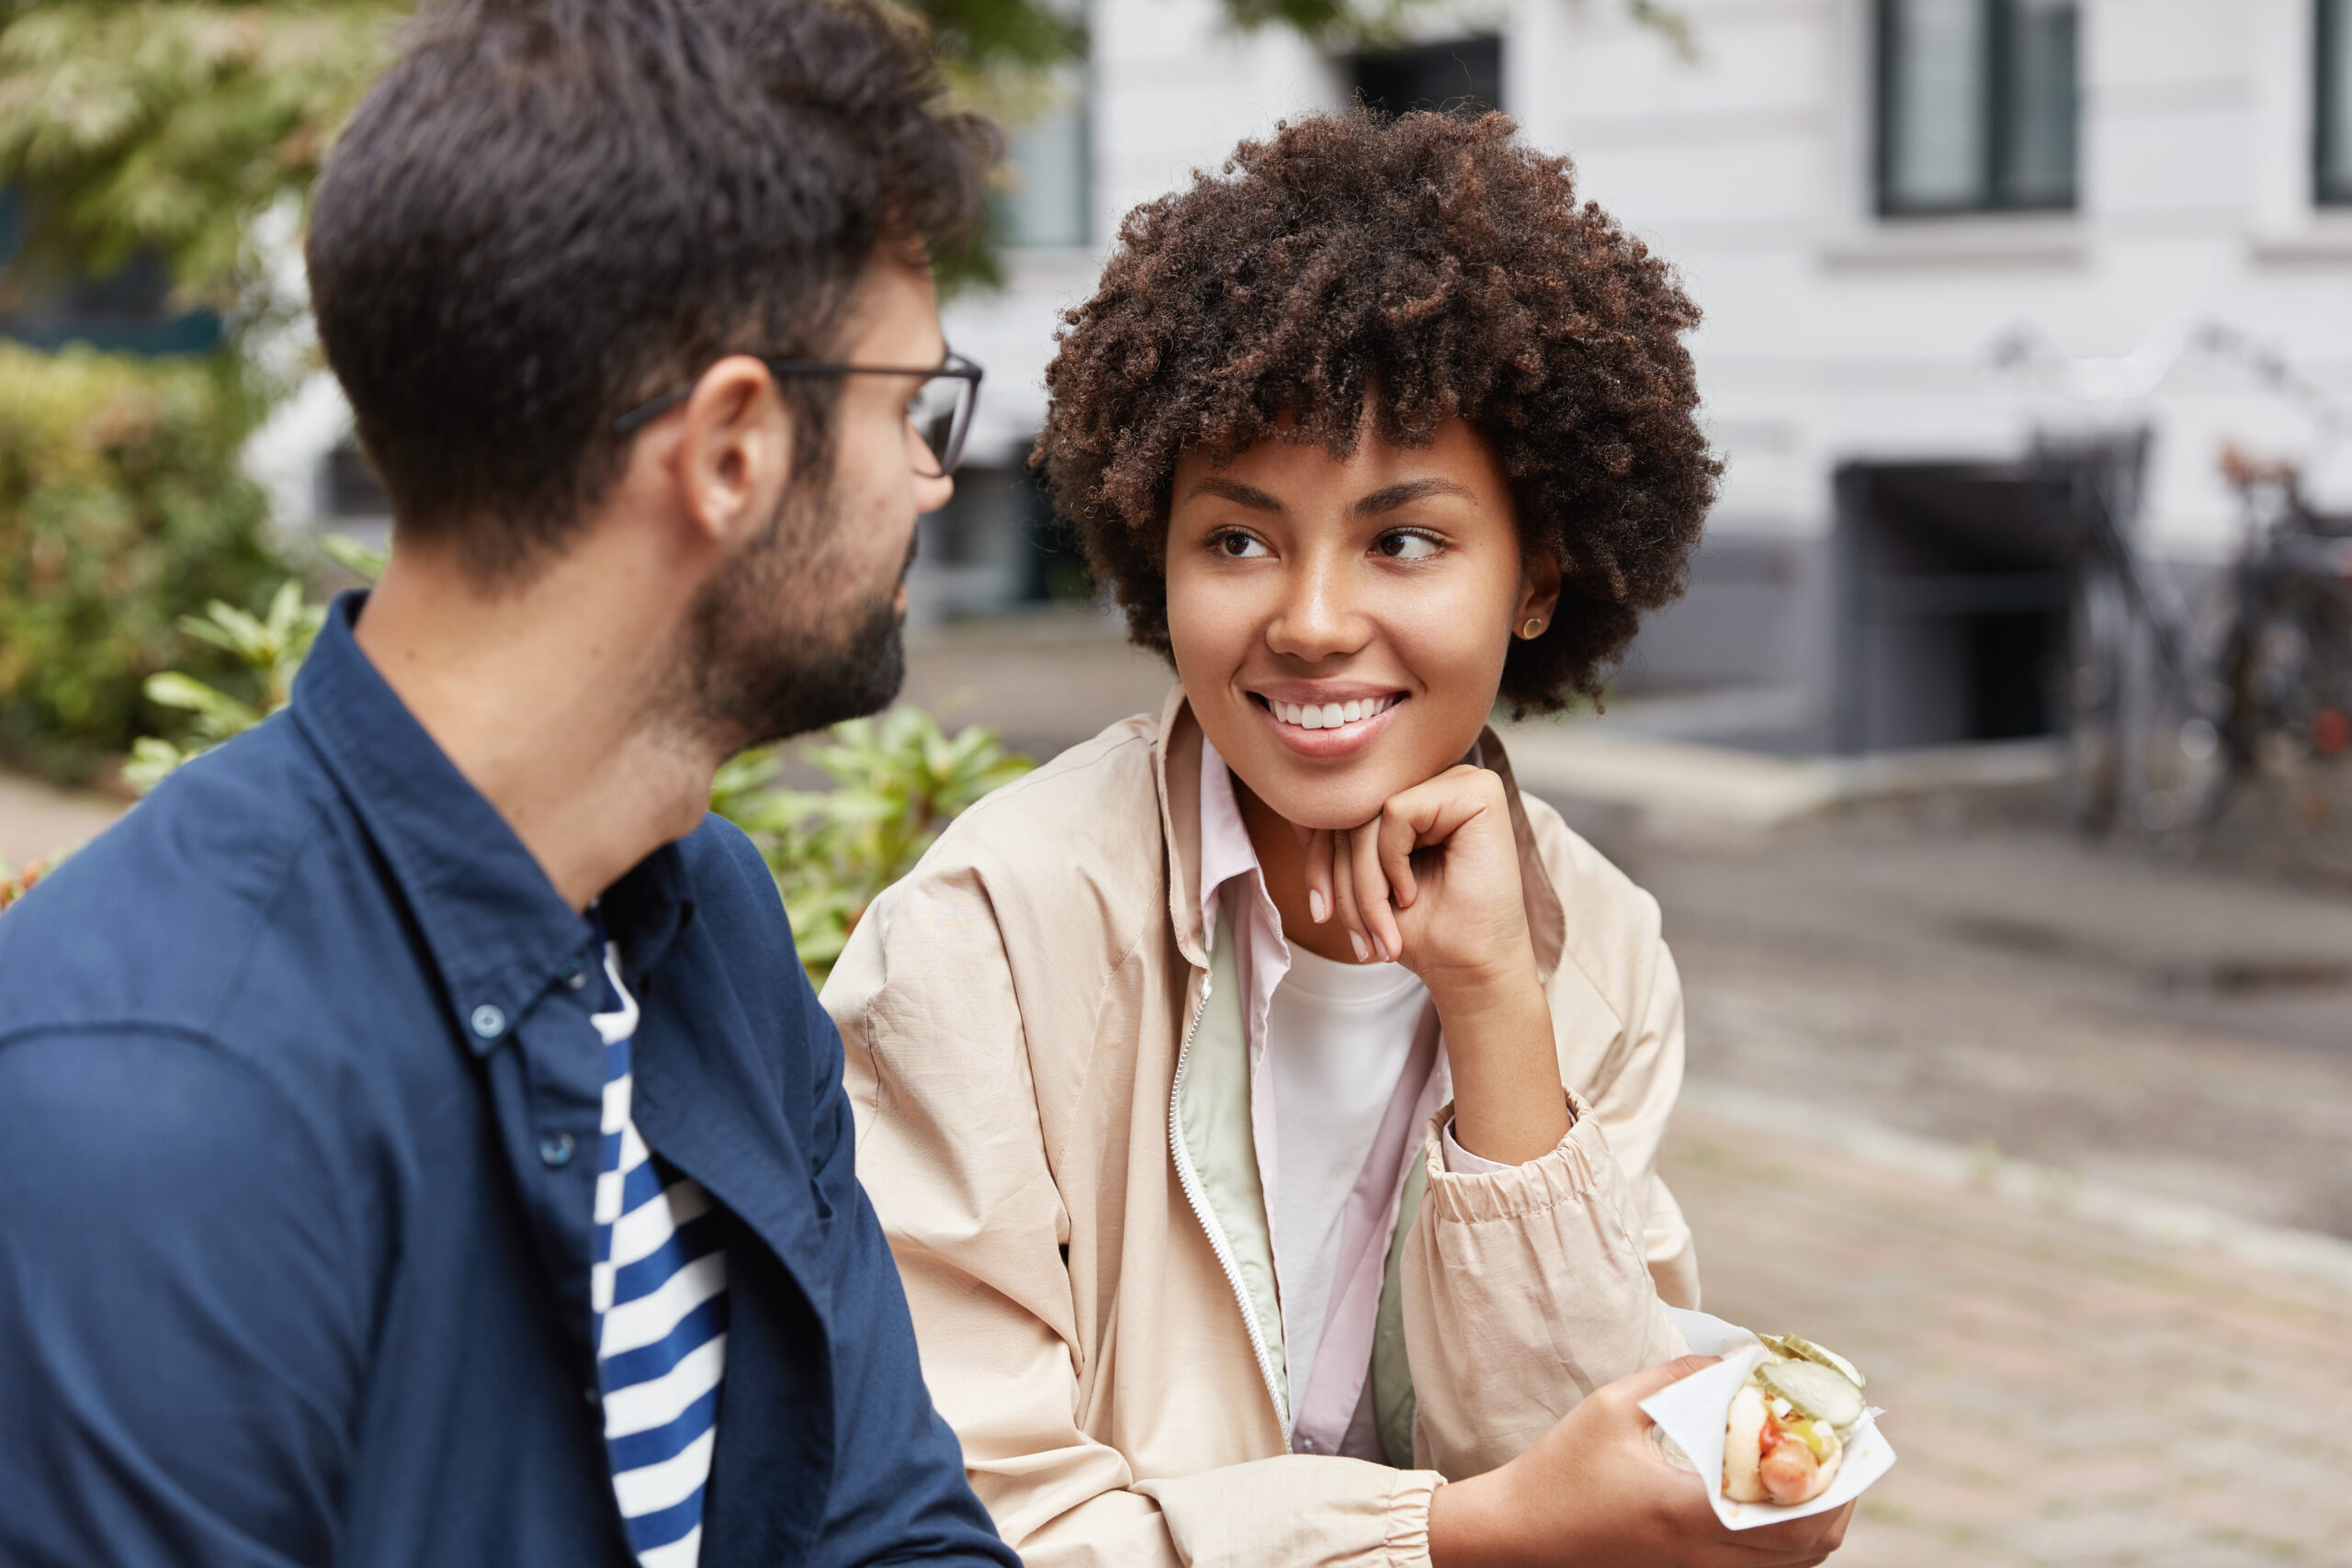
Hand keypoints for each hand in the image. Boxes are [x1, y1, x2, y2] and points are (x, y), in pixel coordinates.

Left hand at [1303, 763, 1530, 987]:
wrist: (1469, 968)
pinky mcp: (1477, 790)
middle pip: (1355, 812)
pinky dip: (1391, 862)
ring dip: (1364, 885)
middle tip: (1359, 938)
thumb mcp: (1362, 876)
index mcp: (1416, 795)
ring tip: (1381, 931)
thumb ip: (1337, 837)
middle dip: (1341, 881)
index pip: (1344, 808)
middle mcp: (1438, 779)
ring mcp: (1460, 779)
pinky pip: (1396, 812)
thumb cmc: (1423, 929)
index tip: (1321, 913)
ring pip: (1369, 816)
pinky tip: (1410, 894)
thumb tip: (1291, 802)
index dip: (1319, 861)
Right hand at [1428, 1358, 1853, 1567]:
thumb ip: (1676, 1379)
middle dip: (1842, 1500)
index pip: (1793, 1511)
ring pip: (1790, 1564)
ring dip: (1817, 1522)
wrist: (1519, 1535)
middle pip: (1808, 1547)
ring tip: (1819, 1472)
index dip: (1836, 1479)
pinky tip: (1775, 1499)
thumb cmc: (1560, 1469)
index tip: (1846, 1434)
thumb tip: (1735, 1360)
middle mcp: (1702, 1553)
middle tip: (1845, 1454)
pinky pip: (1759, 1566)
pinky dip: (1784, 1539)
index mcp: (1687, 1510)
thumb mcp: (1612, 1408)